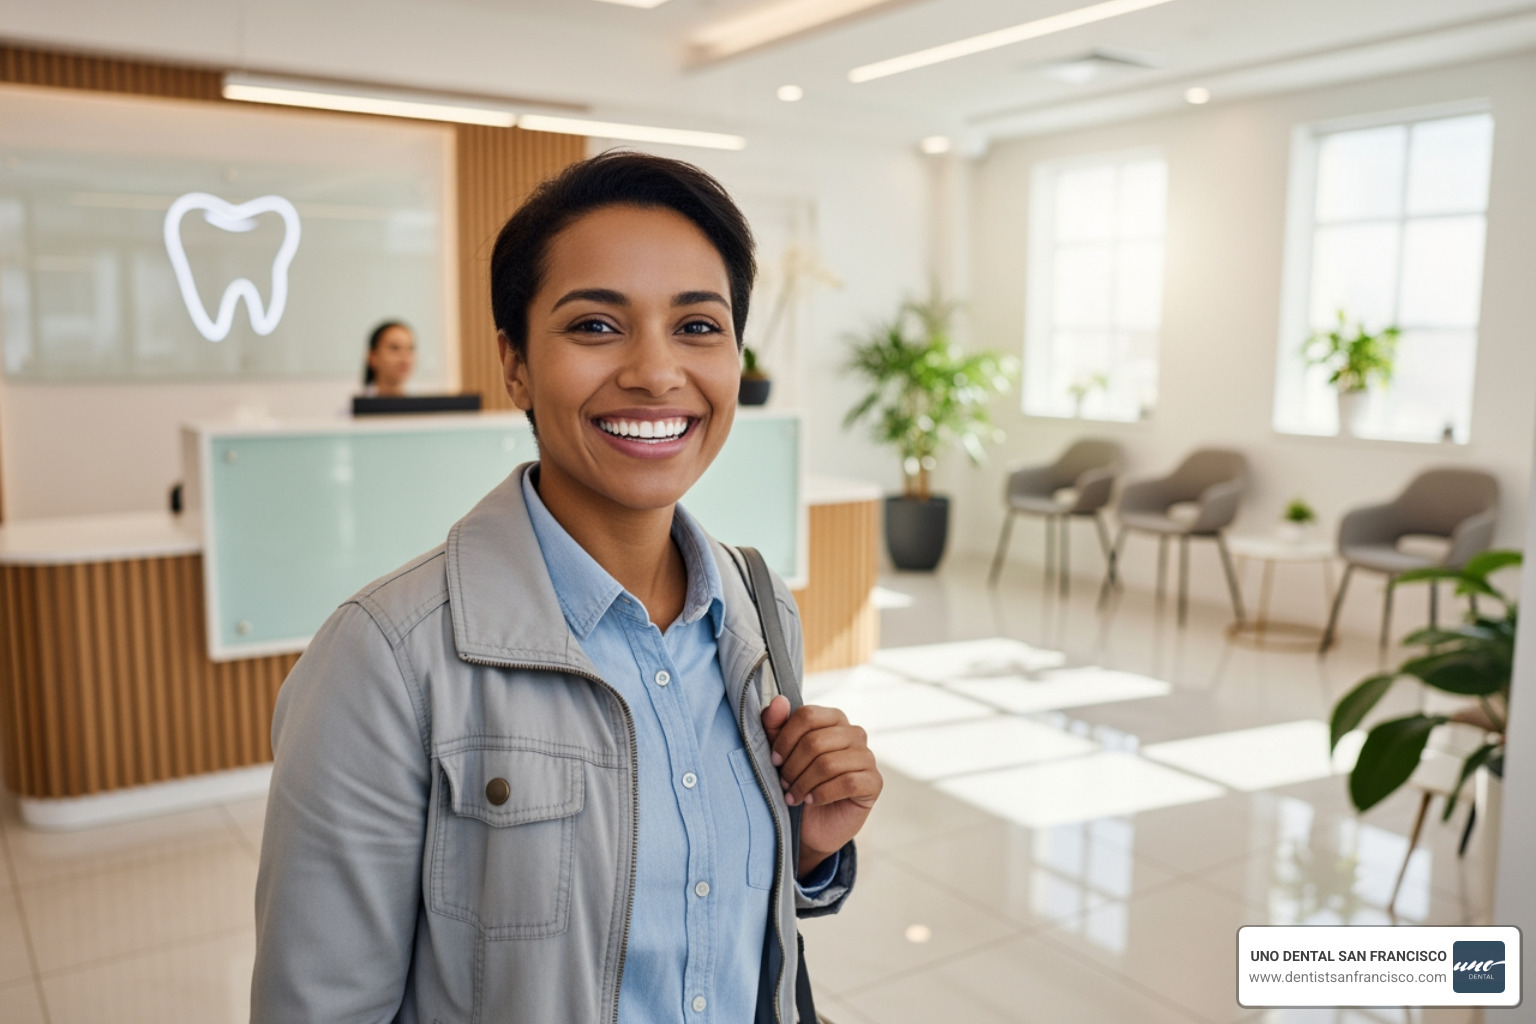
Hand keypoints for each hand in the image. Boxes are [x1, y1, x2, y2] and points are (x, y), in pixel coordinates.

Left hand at [760, 696, 881, 877]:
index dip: (785, 739)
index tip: (774, 760)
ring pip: (829, 763)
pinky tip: (812, 800)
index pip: (807, 715)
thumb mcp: (780, 754)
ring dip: (804, 783)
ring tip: (793, 795)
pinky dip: (822, 794)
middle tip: (784, 783)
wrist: (813, 825)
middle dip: (793, 766)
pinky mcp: (874, 781)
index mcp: (833, 719)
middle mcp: (854, 733)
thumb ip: (775, 725)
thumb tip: (778, 700)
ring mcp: (867, 757)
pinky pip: (847, 782)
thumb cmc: (798, 784)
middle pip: (815, 741)